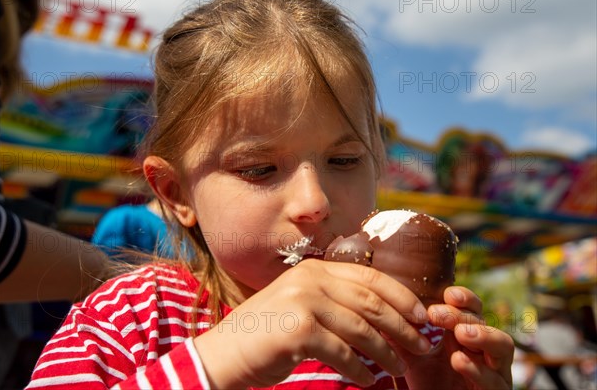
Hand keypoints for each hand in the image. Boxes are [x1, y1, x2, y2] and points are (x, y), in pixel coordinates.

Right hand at [193, 259, 432, 387]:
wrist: (224, 353)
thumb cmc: (267, 333)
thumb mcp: (301, 305)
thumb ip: (334, 303)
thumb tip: (381, 318)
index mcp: (315, 270)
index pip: (370, 277)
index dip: (402, 296)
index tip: (423, 316)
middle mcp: (310, 280)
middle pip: (371, 302)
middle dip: (403, 326)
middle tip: (424, 345)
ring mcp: (303, 302)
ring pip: (361, 329)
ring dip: (386, 352)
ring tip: (399, 368)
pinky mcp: (298, 330)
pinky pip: (342, 353)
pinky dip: (359, 370)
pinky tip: (366, 381)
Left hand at [399, 286, 513, 388]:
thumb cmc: (430, 386)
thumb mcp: (413, 359)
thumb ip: (402, 338)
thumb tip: (380, 314)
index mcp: (466, 336)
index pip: (473, 309)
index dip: (465, 299)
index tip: (448, 293)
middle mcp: (485, 351)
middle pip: (484, 323)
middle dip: (462, 315)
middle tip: (436, 314)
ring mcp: (494, 374)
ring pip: (504, 346)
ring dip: (484, 335)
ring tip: (461, 333)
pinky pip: (495, 382)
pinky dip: (478, 370)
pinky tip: (458, 360)